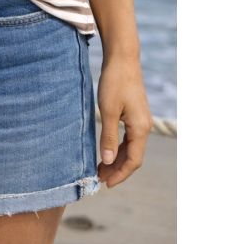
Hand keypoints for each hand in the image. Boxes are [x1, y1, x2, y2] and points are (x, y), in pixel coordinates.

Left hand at [97, 53, 153, 187]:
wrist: (123, 59)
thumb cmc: (114, 83)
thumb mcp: (108, 111)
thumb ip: (108, 137)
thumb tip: (107, 162)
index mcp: (140, 129)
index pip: (133, 161)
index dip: (120, 174)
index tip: (105, 183)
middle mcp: (144, 127)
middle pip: (133, 156)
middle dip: (117, 169)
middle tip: (99, 178)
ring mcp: (141, 120)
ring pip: (130, 147)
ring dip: (116, 159)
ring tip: (100, 168)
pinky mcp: (135, 114)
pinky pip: (128, 137)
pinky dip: (118, 146)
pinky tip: (106, 149)